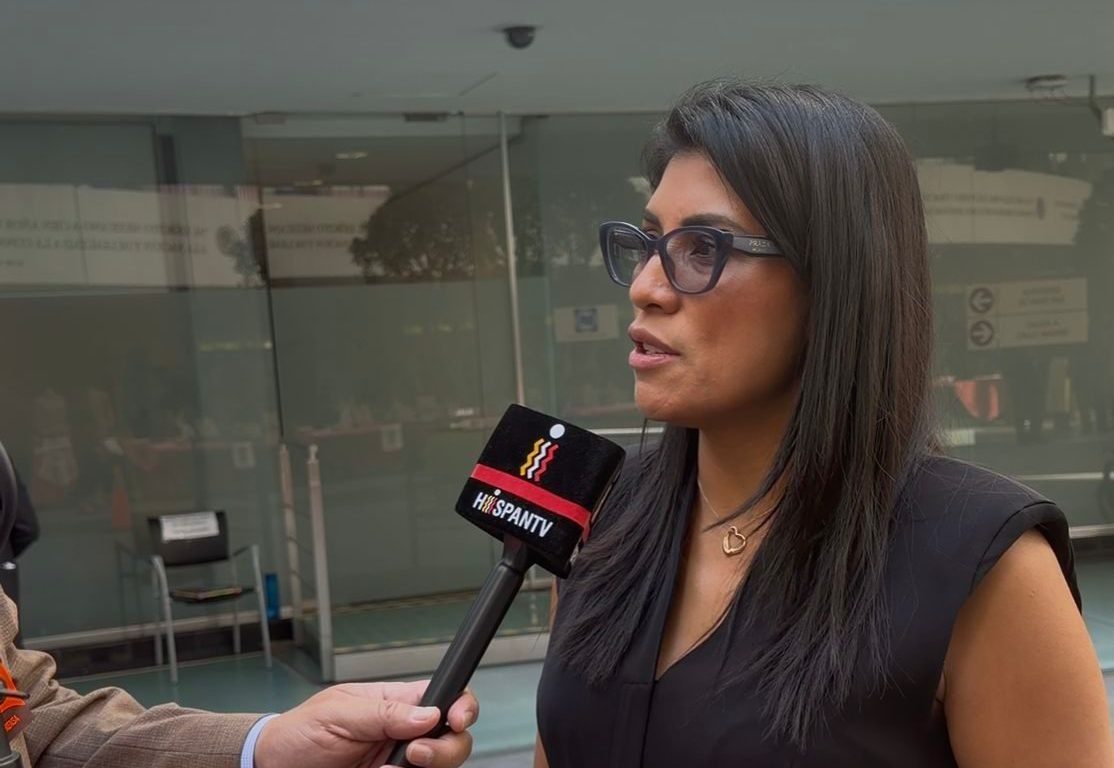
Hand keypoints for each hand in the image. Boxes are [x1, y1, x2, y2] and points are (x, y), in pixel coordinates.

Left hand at [253, 680, 476, 767]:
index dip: (463, 707)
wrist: (274, 767)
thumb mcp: (338, 713)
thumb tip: (427, 713)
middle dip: (444, 750)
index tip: (457, 720)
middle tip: (413, 754)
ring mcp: (399, 763)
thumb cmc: (300, 732)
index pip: (447, 697)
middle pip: (454, 740)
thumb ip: (383, 712)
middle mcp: (405, 734)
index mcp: (398, 703)